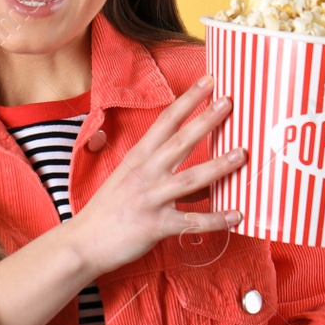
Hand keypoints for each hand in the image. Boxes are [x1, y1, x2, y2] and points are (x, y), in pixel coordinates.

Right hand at [68, 73, 246, 277]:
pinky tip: (237, 215)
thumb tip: (201, 174)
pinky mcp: (155, 225)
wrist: (83, 243)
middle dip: (206, 120)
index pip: (166, 121)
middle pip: (180, 141)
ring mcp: (150, 199)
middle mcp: (145, 173)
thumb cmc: (108, 210)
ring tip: (241, 154)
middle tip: (229, 101)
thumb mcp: (130, 179)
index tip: (209, 81)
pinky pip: (191, 221)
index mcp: (138, 157)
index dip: (188, 99)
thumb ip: (162, 172)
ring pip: (189, 179)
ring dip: (217, 166)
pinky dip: (216, 219)